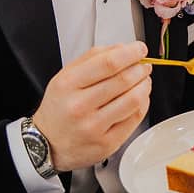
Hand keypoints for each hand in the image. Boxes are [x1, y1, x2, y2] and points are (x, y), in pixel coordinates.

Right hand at [30, 39, 155, 175]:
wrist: (48, 143)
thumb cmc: (59, 108)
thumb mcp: (66, 77)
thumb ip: (93, 59)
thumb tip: (123, 49)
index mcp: (68, 85)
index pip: (108, 63)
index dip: (130, 54)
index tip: (140, 49)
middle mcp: (80, 106)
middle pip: (123, 81)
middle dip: (140, 70)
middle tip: (144, 66)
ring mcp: (95, 126)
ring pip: (133, 100)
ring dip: (145, 86)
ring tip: (144, 81)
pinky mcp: (108, 143)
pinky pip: (134, 119)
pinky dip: (143, 104)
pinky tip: (141, 98)